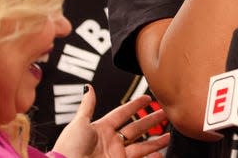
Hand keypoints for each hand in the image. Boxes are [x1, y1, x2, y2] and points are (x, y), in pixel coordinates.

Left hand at [52, 85, 168, 157]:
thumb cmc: (68, 148)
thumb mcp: (78, 124)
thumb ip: (87, 106)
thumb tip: (88, 88)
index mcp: (101, 129)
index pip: (122, 113)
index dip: (134, 105)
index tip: (147, 98)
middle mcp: (111, 141)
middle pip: (136, 128)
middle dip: (151, 120)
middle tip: (165, 113)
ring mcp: (116, 154)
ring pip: (142, 145)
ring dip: (156, 140)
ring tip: (169, 135)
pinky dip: (151, 157)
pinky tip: (160, 154)